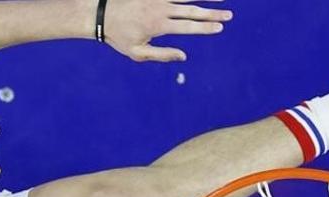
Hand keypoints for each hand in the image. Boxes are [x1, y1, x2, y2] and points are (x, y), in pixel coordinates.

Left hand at [100, 0, 232, 61]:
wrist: (100, 14)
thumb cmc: (118, 37)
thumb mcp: (137, 52)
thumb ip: (161, 55)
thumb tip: (184, 56)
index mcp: (158, 25)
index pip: (188, 27)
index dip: (205, 28)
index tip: (220, 28)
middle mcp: (160, 8)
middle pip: (192, 10)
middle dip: (212, 14)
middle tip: (229, 16)